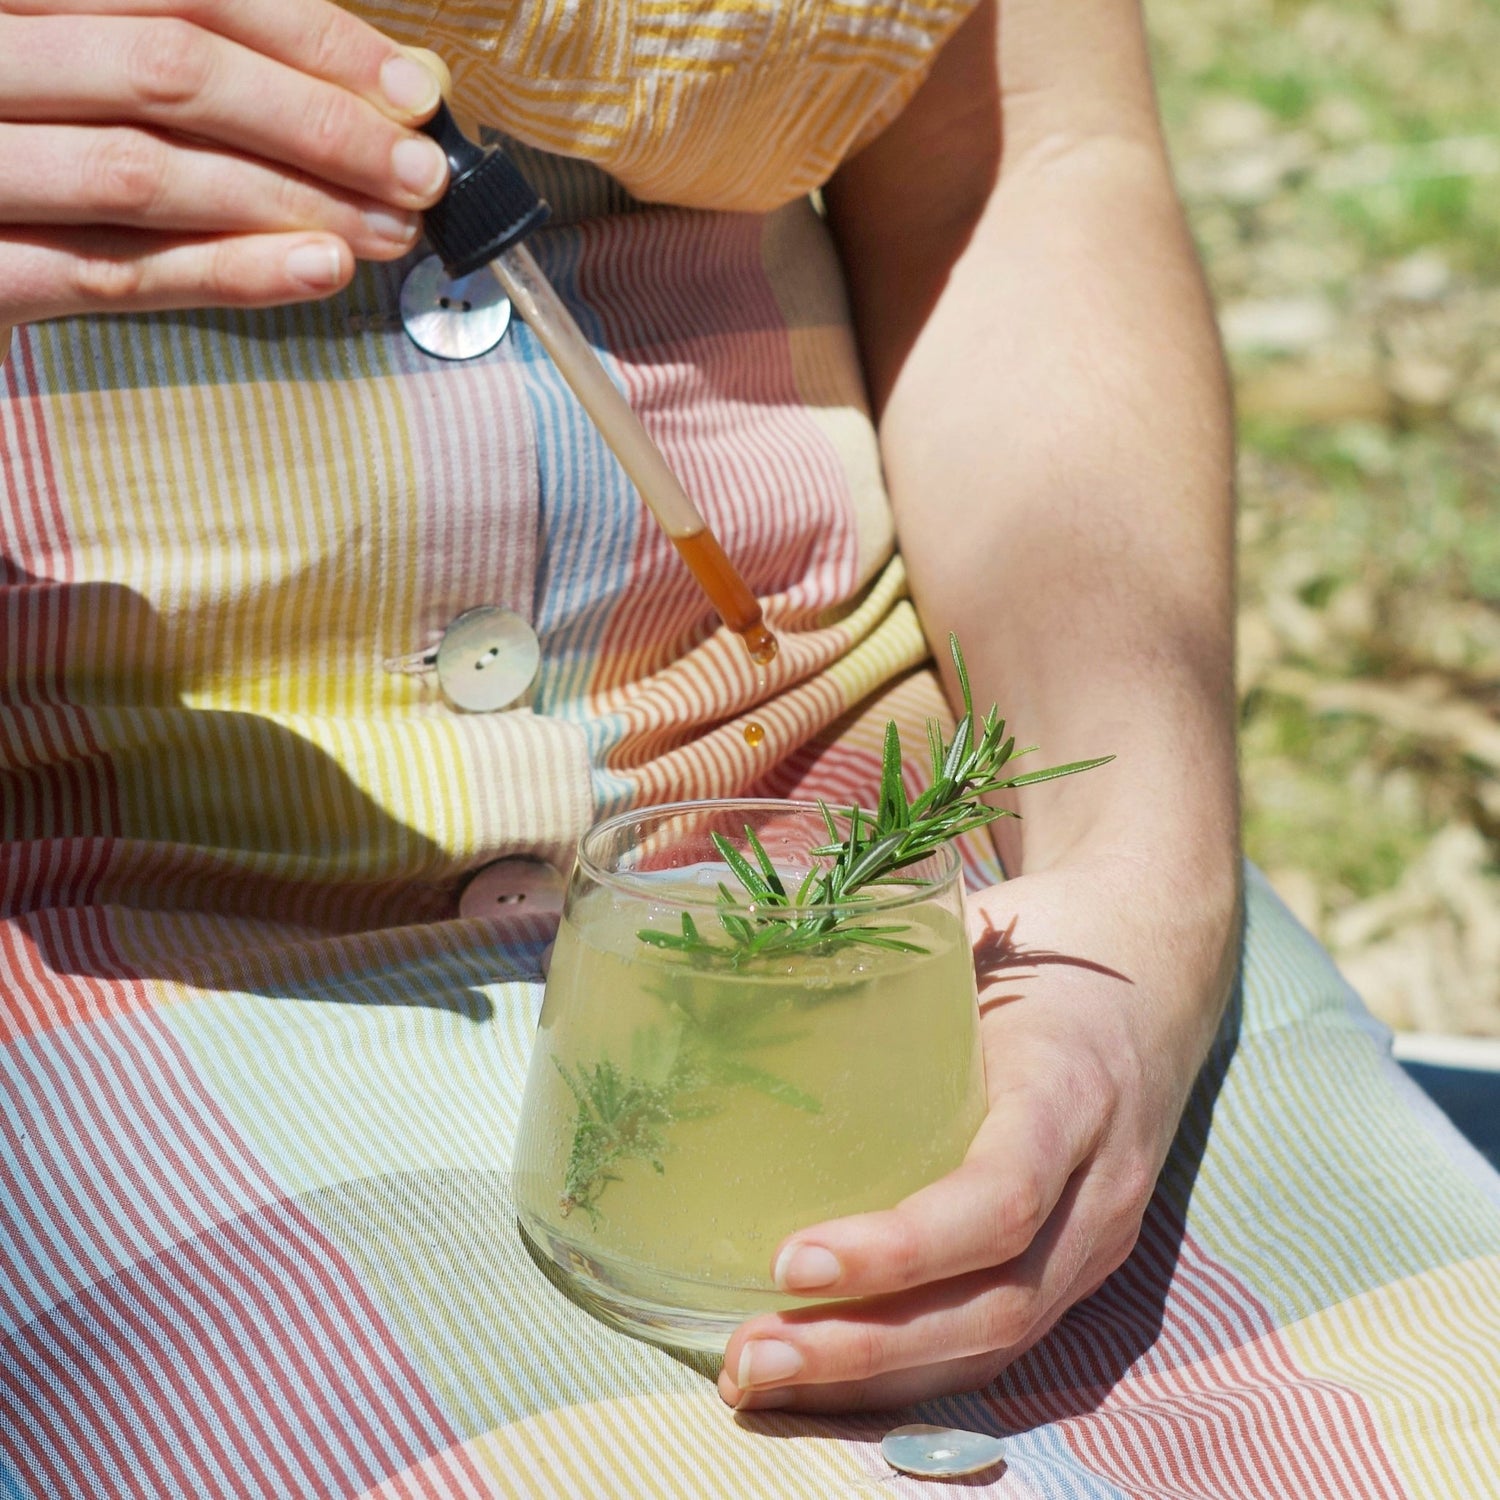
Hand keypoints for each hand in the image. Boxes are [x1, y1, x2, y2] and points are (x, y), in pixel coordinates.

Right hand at [0, 0, 451, 337]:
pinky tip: (316, 268)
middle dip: (318, 124)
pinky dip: (227, 271)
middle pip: (171, 71)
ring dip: (290, 202)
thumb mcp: (74, 50)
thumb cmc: (13, 130)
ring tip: (388, 228)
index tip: (410, 91)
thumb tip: (366, 77)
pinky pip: (110, 271)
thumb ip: (184, 54)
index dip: (311, 38)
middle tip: (418, 172)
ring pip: (145, 172)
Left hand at [718, 852, 1239, 1411]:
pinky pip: (995, 1340)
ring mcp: (1095, 1240)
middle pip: (995, 1304)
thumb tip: (765, 957)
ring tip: (759, 1379)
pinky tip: (820, 1378)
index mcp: (1072, 1091)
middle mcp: (1098, 1187)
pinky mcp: (1072, 1268)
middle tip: (751, 1354)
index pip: (1003, 1198)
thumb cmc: (1048, 951)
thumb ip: (897, 961)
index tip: (793, 1260)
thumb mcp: (986, 940)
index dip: (903, 1247)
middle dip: (866, 1347)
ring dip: (873, 1379)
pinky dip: (906, 1371)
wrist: (1152, 977)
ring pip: (994, 1343)